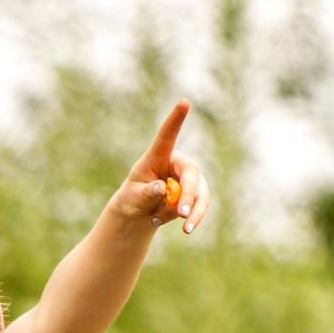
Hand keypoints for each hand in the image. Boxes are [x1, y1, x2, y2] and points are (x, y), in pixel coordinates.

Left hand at [111, 99, 210, 234]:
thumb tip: (161, 189)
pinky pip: (201, 205)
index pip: (167, 136)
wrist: (139, 214)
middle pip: (192, 175)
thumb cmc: (132, 200)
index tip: (184, 102)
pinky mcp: (196, 193)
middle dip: (188, 196)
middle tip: (182, 214)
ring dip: (193, 212)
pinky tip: (181, 227)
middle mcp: (177, 163)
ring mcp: (189, 178)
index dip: (175, 120)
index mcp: (158, 156)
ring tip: (185, 230)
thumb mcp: (133, 198)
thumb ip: (145, 193)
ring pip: (201, 193)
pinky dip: (191, 218)